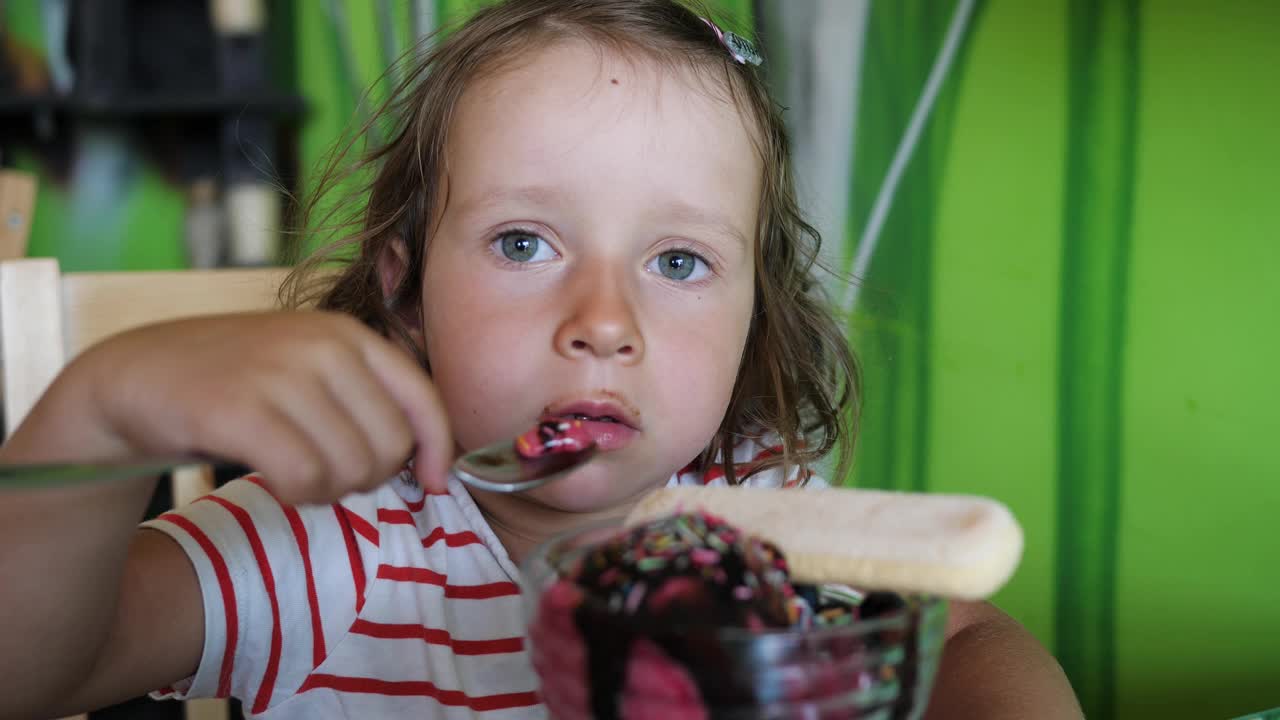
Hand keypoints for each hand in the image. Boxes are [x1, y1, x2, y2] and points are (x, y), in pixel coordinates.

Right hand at [62, 311, 451, 502]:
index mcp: (349, 335)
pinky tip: (276, 483)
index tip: (434, 484)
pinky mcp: (239, 408)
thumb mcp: (312, 371)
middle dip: (368, 477)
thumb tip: (435, 464)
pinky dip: (295, 494)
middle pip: (390, 446)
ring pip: (350, 467)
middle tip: (328, 475)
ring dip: (327, 490)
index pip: (424, 400)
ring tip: (296, 476)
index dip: (438, 451)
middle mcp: (322, 345)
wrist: (138, 377)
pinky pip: (303, 477)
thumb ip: (368, 401)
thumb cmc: (238, 384)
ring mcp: (280, 373)